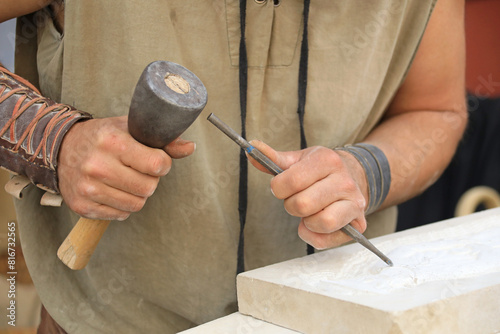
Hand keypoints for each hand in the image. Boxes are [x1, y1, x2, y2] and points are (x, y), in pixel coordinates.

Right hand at [57, 116, 194, 219]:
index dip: (163, 164)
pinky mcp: (82, 206)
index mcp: (113, 142)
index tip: (156, 159)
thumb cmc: (103, 137)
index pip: (158, 165)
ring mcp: (88, 188)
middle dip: (150, 180)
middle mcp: (98, 165)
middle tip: (139, 170)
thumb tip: (190, 148)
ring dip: (137, 194)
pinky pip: (120, 215)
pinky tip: (113, 190)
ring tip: (126, 179)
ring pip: (136, 205)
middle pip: (149, 188)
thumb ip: (163, 141)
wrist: (60, 148)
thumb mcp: (131, 129)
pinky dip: (122, 205)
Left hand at [248, 140, 367, 248]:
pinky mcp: (358, 224)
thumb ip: (272, 158)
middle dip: (291, 205)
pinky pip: (328, 239)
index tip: (282, 186)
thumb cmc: (319, 170)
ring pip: (321, 222)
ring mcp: (354, 203)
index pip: (291, 181)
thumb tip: (252, 148)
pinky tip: (314, 225)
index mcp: (327, 160)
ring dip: (306, 222)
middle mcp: (344, 181)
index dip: (278, 188)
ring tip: (308, 212)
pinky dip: (314, 236)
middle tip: (296, 200)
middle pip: (302, 204)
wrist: (353, 176)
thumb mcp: (297, 160)